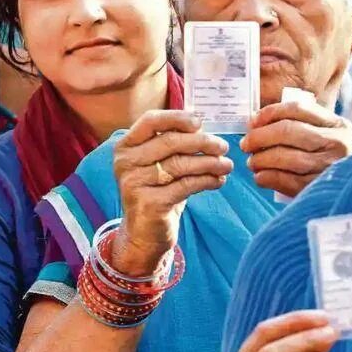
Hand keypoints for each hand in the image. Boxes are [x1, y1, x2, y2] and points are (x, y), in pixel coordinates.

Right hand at [110, 111, 232, 276]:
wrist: (143, 233)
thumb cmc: (155, 192)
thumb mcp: (157, 164)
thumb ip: (171, 143)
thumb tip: (201, 123)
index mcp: (125, 147)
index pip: (150, 121)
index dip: (177, 117)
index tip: (200, 123)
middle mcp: (125, 163)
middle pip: (171, 142)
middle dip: (202, 142)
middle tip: (223, 147)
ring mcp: (134, 183)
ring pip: (181, 164)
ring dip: (210, 163)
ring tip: (227, 165)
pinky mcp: (149, 203)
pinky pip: (186, 185)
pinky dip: (207, 180)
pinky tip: (219, 180)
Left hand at [241, 102, 351, 197]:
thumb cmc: (325, 154)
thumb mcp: (321, 133)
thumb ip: (296, 123)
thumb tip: (254, 123)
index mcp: (336, 124)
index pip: (297, 109)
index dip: (269, 113)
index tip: (252, 122)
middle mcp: (337, 143)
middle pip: (288, 131)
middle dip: (259, 137)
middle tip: (246, 145)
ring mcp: (330, 166)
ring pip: (287, 157)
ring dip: (261, 159)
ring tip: (252, 162)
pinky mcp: (320, 187)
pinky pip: (287, 180)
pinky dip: (268, 177)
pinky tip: (260, 177)